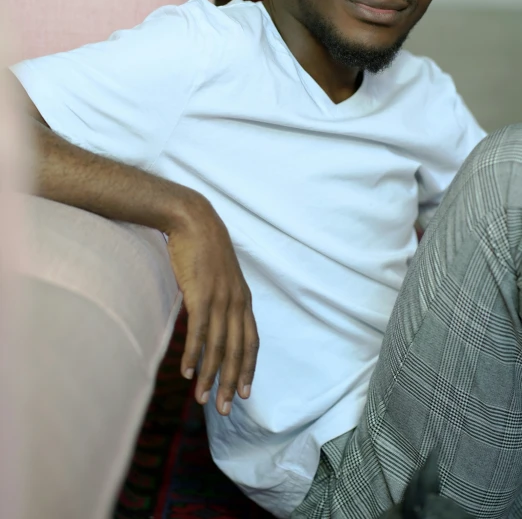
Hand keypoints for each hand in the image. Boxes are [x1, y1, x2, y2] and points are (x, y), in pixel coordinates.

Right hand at [165, 191, 258, 415]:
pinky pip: (199, 331)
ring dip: (211, 375)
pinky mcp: (201, 293)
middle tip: (226, 409)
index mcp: (242, 299)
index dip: (248, 368)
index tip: (244, 392)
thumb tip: (212, 319)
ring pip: (218, 346)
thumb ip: (220, 299)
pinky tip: (188, 371)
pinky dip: (195, 354)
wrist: (193, 220)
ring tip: (203, 399)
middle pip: (237, 350)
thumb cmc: (203, 248)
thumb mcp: (219, 276)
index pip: (251, 341)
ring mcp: (220, 298)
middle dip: (232, 381)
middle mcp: (235, 301)